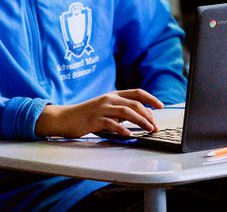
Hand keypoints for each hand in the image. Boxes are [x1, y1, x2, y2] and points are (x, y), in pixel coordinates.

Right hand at [34, 89, 163, 137]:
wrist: (65, 118)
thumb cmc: (87, 115)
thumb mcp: (106, 108)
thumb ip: (121, 110)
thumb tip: (138, 116)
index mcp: (113, 95)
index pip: (137, 92)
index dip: (151, 98)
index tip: (161, 106)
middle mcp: (109, 99)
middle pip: (134, 103)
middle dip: (148, 115)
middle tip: (155, 126)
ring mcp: (102, 108)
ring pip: (126, 112)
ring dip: (140, 121)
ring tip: (148, 129)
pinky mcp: (95, 119)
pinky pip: (111, 123)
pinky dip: (122, 128)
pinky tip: (129, 134)